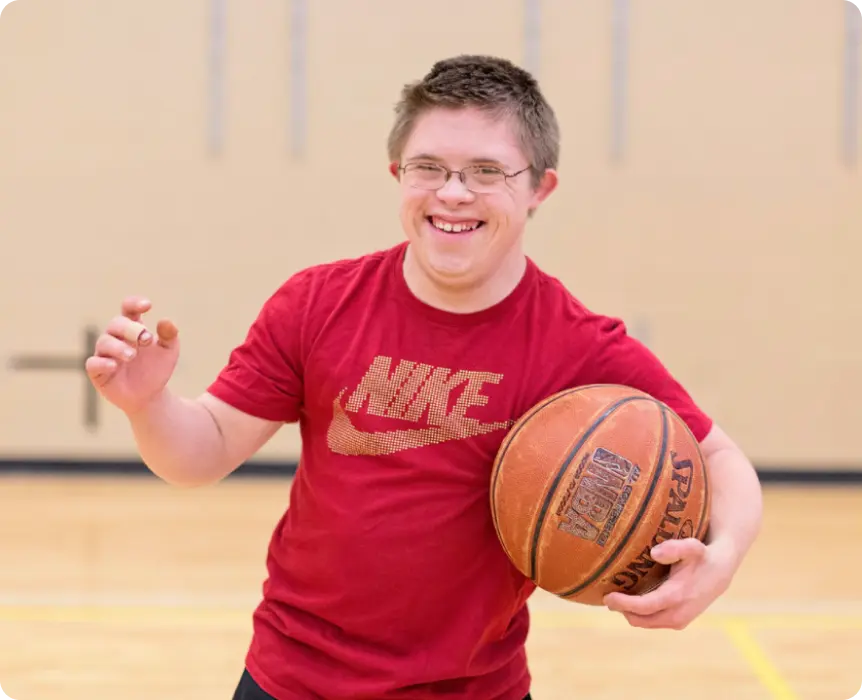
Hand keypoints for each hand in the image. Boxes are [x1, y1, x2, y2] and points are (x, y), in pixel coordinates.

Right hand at [85, 296, 179, 414]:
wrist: (150, 396)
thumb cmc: (157, 369)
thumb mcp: (169, 352)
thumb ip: (169, 336)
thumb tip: (166, 321)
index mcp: (132, 329)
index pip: (128, 309)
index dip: (134, 303)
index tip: (148, 305)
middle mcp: (116, 338)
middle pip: (116, 324)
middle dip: (130, 329)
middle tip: (146, 339)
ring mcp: (105, 354)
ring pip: (104, 342)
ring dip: (119, 346)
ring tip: (132, 355)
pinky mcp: (97, 372)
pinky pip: (93, 363)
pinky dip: (102, 362)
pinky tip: (114, 365)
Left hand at [602, 537, 736, 629]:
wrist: (720, 570)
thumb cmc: (701, 556)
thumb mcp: (691, 546)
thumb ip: (675, 548)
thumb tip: (655, 553)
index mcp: (676, 597)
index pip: (643, 607)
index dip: (623, 603)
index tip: (607, 596)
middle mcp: (677, 614)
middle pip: (640, 620)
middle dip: (622, 610)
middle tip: (608, 596)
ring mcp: (679, 621)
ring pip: (645, 623)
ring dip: (631, 613)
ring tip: (619, 597)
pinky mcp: (680, 622)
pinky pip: (653, 622)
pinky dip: (641, 615)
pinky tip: (635, 600)